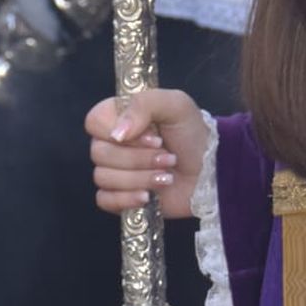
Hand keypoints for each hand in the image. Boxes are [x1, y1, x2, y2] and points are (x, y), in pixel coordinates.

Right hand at [85, 87, 207, 218]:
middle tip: (167, 156)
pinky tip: (149, 196)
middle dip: (138, 158)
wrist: (211, 170)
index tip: (151, 136)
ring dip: (139, 178)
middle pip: (99, 153)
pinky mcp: (120, 198)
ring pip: (103, 177)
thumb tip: (116, 133)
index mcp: (121, 116)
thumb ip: (143, 105)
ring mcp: (115, 172)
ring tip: (166, 176)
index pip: (94, 121)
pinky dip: (126, 199)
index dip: (117, 130)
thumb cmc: (192, 132)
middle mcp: (113, 143)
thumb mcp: (175, 104)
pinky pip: (104, 200)